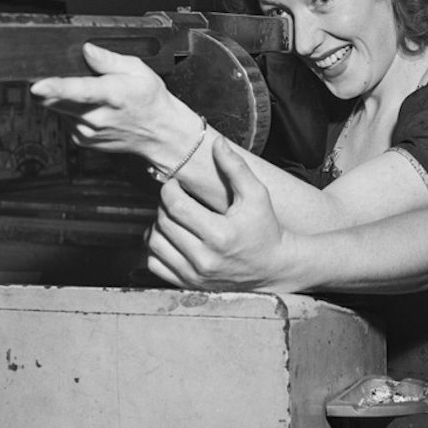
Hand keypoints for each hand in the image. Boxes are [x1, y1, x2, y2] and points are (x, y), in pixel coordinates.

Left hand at [29, 44, 190, 157]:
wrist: (159, 133)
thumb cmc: (150, 101)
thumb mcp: (137, 69)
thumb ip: (109, 59)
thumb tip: (88, 49)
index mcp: (111, 95)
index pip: (78, 91)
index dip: (55, 87)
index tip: (37, 86)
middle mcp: (96, 117)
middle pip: (54, 100)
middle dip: (52, 88)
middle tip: (68, 79)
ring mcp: (87, 131)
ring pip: (57, 109)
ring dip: (65, 99)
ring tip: (92, 97)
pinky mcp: (82, 140)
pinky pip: (65, 120)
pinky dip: (72, 112)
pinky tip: (93, 110)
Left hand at [146, 137, 297, 291]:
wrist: (274, 267)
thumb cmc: (266, 228)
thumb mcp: (257, 194)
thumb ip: (236, 167)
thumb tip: (217, 142)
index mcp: (220, 235)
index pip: (176, 206)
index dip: (170, 189)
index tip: (176, 184)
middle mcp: (204, 258)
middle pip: (163, 223)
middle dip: (165, 205)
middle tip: (177, 198)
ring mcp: (195, 275)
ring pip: (154, 244)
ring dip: (157, 225)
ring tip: (173, 217)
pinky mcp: (189, 284)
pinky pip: (155, 264)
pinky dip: (156, 248)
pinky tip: (171, 237)